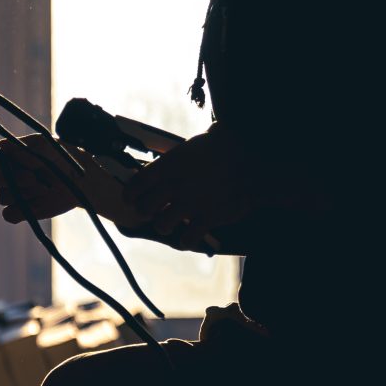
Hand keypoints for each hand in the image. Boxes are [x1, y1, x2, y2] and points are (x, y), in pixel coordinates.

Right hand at [0, 134, 141, 225]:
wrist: (82, 180)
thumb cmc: (64, 157)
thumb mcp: (48, 146)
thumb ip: (27, 148)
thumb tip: (6, 150)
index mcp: (10, 155)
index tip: (8, 161)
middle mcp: (8, 174)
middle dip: (13, 178)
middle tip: (34, 177)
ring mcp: (14, 193)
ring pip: (1, 197)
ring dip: (21, 193)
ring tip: (43, 188)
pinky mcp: (22, 211)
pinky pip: (9, 215)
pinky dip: (20, 211)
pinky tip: (37, 204)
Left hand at [123, 125, 259, 251]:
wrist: (254, 166)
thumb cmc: (226, 149)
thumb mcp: (195, 145)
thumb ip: (176, 156)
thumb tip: (163, 161)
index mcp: (171, 164)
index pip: (138, 184)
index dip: (130, 194)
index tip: (130, 199)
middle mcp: (176, 185)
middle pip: (145, 207)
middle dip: (145, 212)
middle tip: (151, 212)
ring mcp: (191, 204)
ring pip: (162, 225)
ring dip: (164, 226)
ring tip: (170, 224)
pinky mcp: (207, 219)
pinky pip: (186, 238)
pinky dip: (185, 241)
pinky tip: (188, 237)